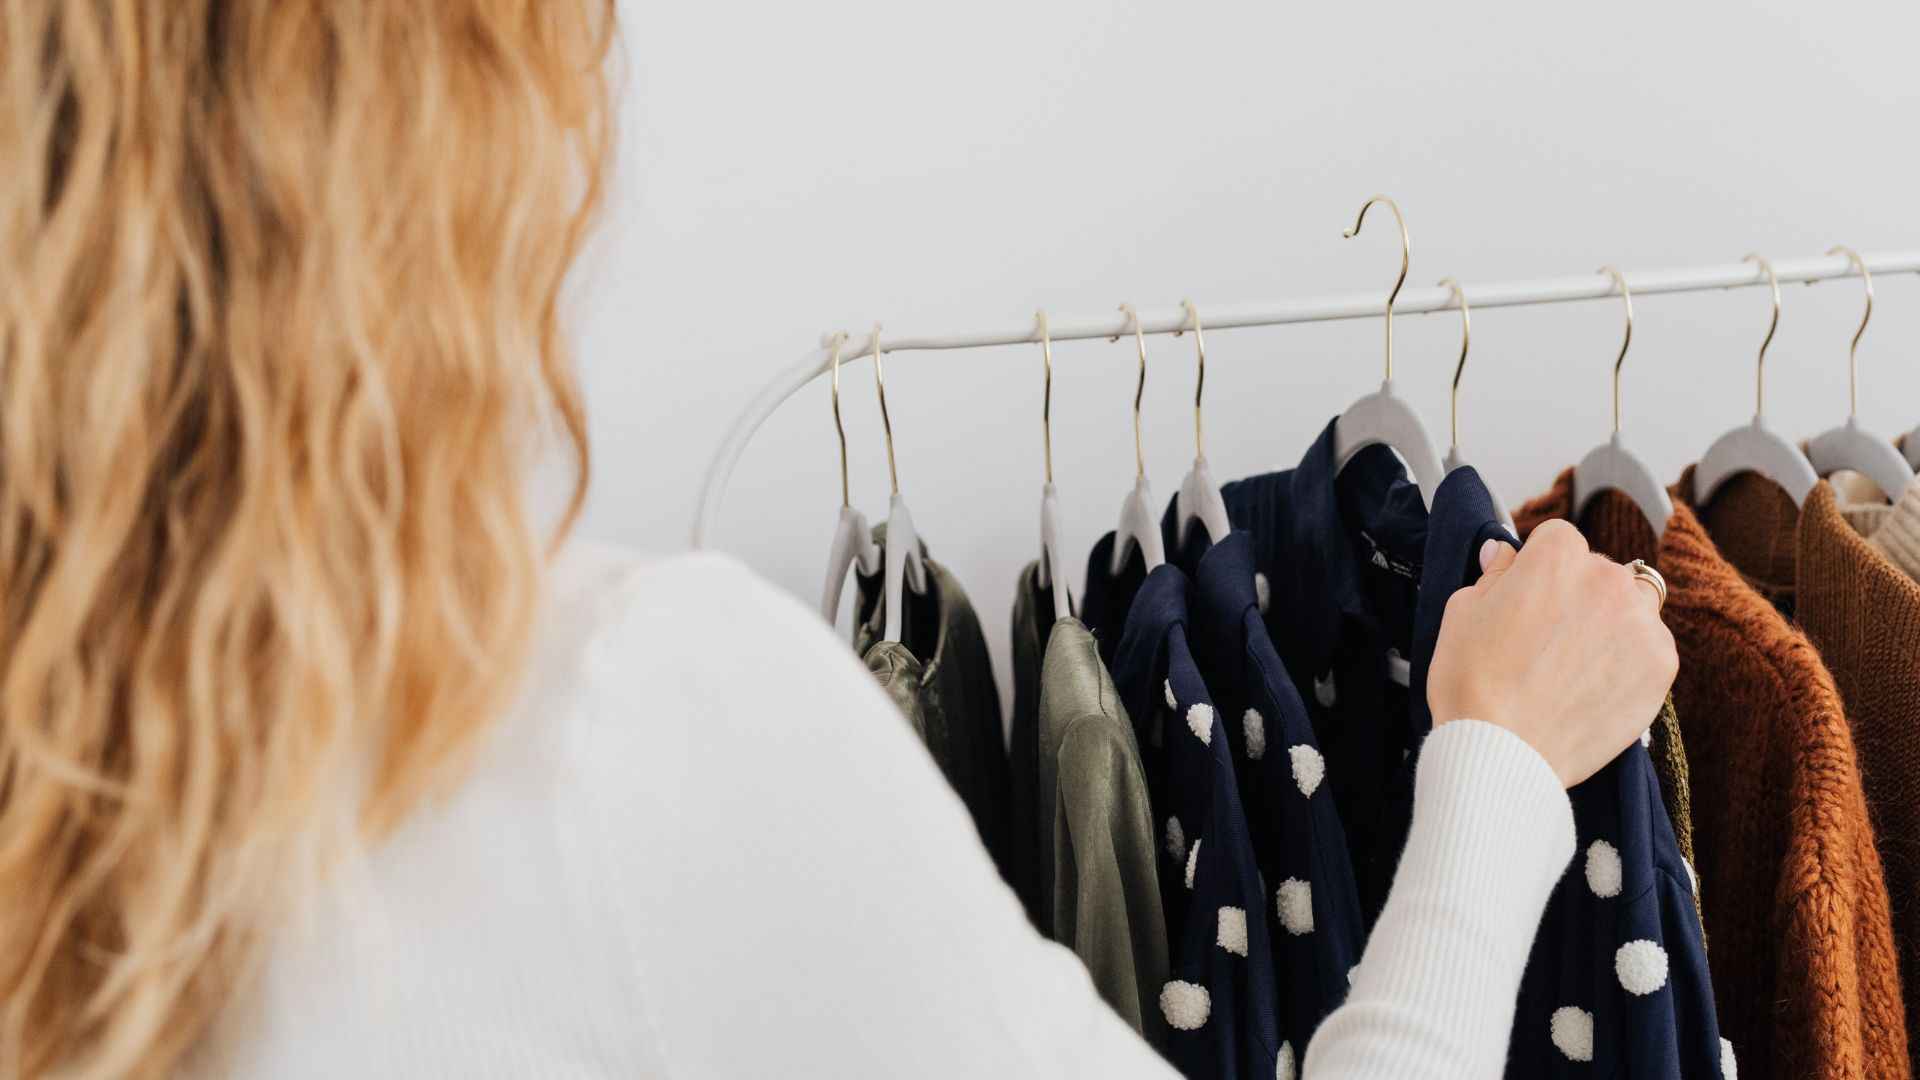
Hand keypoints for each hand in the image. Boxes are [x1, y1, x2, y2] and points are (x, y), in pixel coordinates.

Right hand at [1426, 520, 1677, 787]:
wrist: (1502, 751)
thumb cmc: (1474, 684)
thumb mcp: (1462, 612)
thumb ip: (1494, 574)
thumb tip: (1503, 554)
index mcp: (1557, 556)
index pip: (1558, 539)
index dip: (1538, 569)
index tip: (1529, 595)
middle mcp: (1607, 578)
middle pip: (1599, 570)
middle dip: (1577, 594)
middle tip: (1547, 637)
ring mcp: (1640, 621)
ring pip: (1633, 604)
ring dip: (1612, 621)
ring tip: (1576, 662)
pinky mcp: (1661, 664)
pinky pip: (1650, 646)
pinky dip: (1630, 659)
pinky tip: (1595, 684)